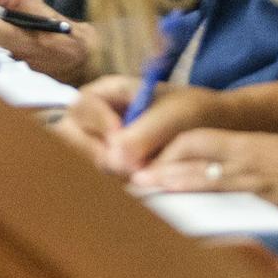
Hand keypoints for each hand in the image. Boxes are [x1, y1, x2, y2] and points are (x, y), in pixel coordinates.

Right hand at [51, 75, 215, 175]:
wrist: (210, 130)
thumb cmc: (192, 111)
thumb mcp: (175, 115)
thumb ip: (145, 133)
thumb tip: (114, 159)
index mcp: (105, 93)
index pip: (80, 107)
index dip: (96, 123)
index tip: (119, 136)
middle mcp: (94, 118)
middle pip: (67, 135)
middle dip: (91, 152)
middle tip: (122, 166)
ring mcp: (97, 144)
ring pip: (78, 161)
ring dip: (103, 171)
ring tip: (137, 171)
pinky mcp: (107, 167)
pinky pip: (94, 178)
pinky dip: (110, 184)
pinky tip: (133, 183)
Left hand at [132, 129, 277, 224]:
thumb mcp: (276, 158)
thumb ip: (246, 168)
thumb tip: (221, 179)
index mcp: (247, 144)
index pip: (197, 139)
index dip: (170, 149)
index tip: (149, 160)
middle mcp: (243, 158)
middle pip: (190, 157)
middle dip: (160, 168)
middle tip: (133, 178)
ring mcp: (250, 180)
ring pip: (200, 177)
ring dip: (170, 184)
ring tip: (142, 191)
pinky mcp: (259, 202)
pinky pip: (223, 204)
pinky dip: (199, 209)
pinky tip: (180, 214)